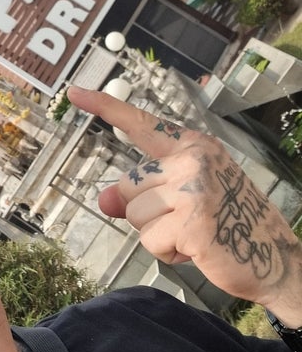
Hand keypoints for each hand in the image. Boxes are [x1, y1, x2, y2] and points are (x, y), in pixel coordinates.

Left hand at [67, 85, 301, 326]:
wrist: (276, 259)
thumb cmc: (228, 223)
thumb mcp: (185, 197)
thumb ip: (142, 193)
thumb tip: (103, 198)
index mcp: (193, 146)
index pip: (142, 123)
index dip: (105, 107)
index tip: (74, 92)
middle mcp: (193, 160)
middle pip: (129, 184)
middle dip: (145, 210)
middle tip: (184, 220)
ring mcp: (194, 189)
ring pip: (136, 215)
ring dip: (157, 235)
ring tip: (193, 235)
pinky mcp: (193, 223)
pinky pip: (151, 242)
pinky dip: (168, 254)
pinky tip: (197, 250)